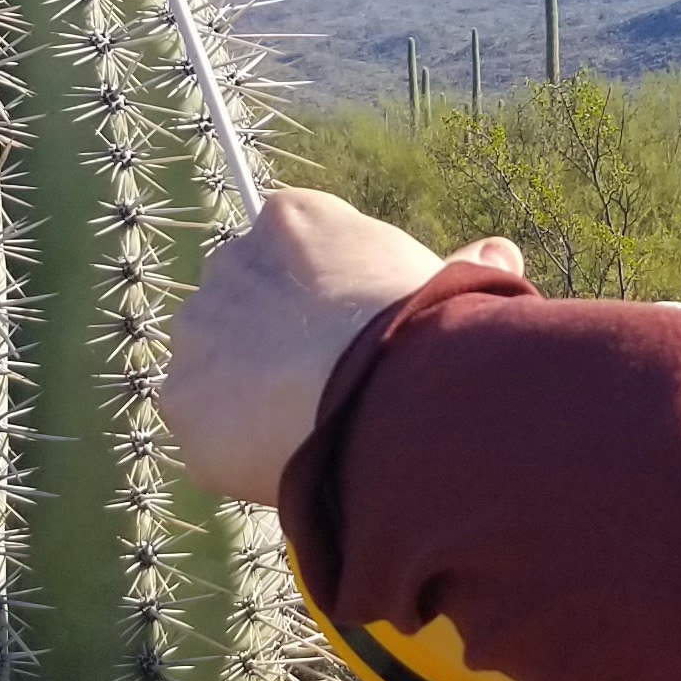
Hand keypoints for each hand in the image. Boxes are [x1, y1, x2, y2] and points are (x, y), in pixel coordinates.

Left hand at [164, 191, 522, 507]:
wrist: (367, 389)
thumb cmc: (419, 328)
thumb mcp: (448, 284)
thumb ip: (458, 263)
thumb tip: (499, 251)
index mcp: (291, 219)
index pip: (298, 252)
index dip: (331, 301)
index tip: (358, 336)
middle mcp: (229, 261)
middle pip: (249, 305)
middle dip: (278, 341)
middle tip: (329, 387)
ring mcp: (198, 330)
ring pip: (219, 365)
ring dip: (250, 395)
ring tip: (307, 431)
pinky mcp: (181, 398)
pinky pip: (206, 427)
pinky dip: (236, 448)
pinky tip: (281, 461)